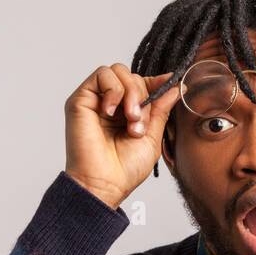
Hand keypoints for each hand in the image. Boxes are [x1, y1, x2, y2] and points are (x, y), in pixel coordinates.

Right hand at [63, 64, 182, 210]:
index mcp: (127, 112)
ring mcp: (95, 101)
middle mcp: (110, 104)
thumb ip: (161, 109)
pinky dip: (113, 90)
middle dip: (142, 96)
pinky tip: (112, 112)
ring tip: (130, 120)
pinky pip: (101, 75)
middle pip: (131, 75)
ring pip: (117, 71)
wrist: (105, 184)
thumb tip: (175, 85)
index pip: (141, 84)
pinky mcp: (80, 100)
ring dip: (130, 93)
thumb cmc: (125, 169)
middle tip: (139, 123)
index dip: (156, 83)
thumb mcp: (152, 136)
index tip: (172, 84)